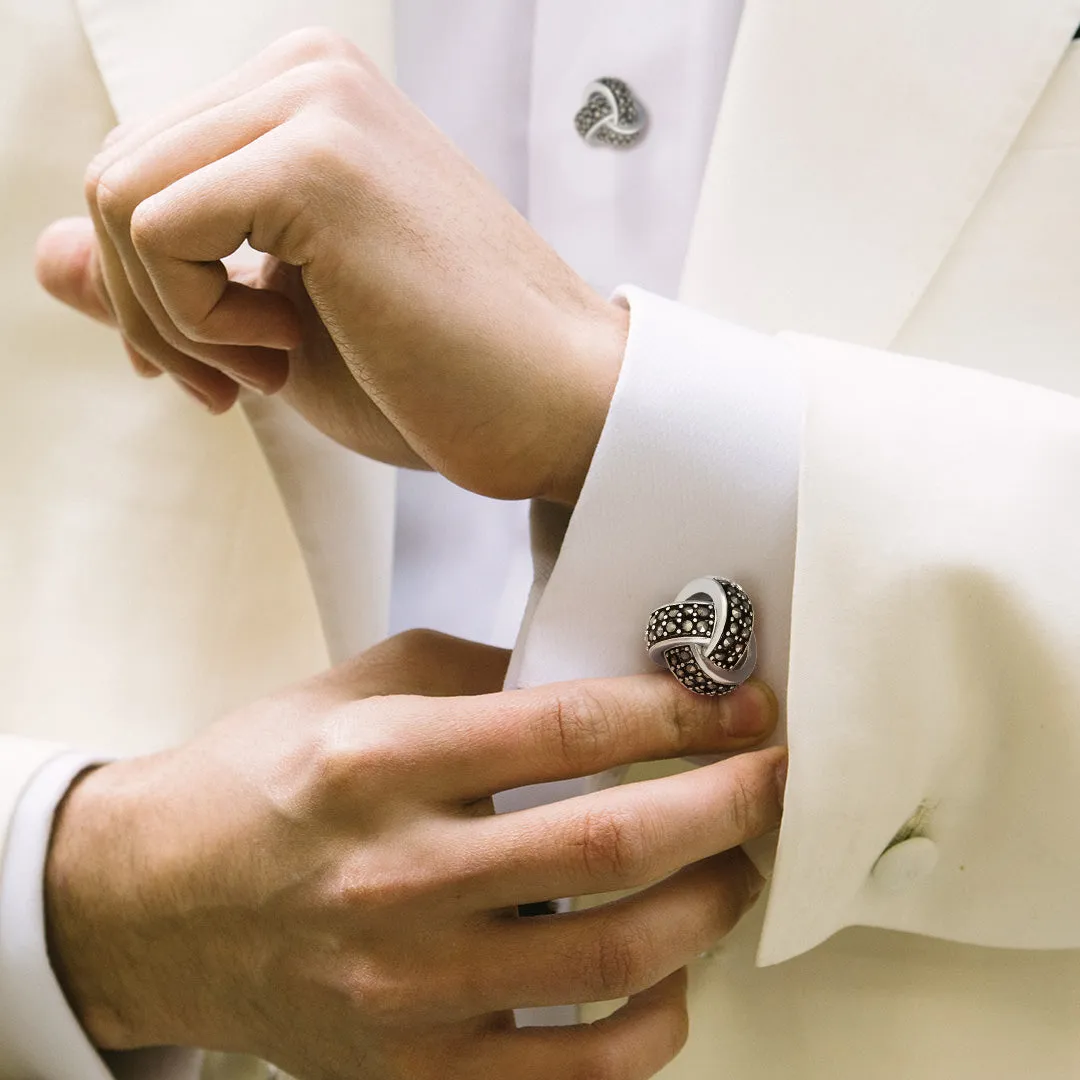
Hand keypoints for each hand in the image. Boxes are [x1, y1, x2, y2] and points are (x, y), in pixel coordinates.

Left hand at [35, 29, 627, 504]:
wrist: (555, 409)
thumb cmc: (440, 377)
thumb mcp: (273, 329)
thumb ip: (160, 279)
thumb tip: (45, 254)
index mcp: (307, 101)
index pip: (142, 171)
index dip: (149, 289)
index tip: (215, 367)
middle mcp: (308, 73)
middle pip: (111, 177)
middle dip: (149, 309)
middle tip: (239, 381)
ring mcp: (315, 104)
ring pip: (117, 199)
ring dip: (174, 319)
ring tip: (276, 364)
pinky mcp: (318, 160)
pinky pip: (158, 231)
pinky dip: (197, 319)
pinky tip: (287, 348)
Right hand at [46, 630, 783, 1079]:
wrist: (157, 904)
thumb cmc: (263, 781)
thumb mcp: (357, 690)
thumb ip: (478, 675)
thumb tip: (600, 679)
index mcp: (380, 763)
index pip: (569, 728)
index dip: (676, 710)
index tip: (736, 704)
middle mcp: (397, 878)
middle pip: (615, 839)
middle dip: (728, 799)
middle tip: (771, 773)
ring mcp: (411, 988)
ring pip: (617, 955)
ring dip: (710, 901)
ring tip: (734, 861)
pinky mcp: (420, 1069)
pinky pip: (579, 1070)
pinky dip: (655, 1021)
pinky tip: (669, 970)